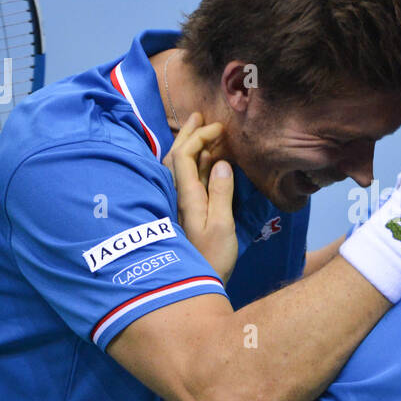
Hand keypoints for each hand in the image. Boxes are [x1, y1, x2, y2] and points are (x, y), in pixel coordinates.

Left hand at [165, 112, 236, 282]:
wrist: (195, 285)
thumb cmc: (211, 258)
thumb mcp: (221, 225)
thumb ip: (221, 193)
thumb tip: (223, 163)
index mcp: (186, 196)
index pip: (184, 155)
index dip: (199, 137)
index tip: (219, 128)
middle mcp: (179, 196)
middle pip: (177, 157)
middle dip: (188, 134)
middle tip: (199, 115)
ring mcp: (182, 204)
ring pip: (181, 167)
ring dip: (191, 146)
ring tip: (204, 132)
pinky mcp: (188, 213)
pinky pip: (189, 179)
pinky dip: (197, 164)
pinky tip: (208, 162)